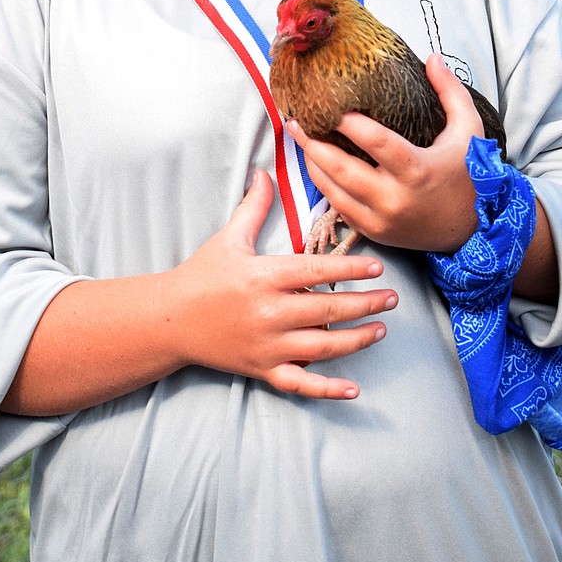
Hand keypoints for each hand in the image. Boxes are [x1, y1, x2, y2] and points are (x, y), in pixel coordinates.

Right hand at [166, 169, 397, 399]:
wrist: (169, 320)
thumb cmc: (201, 275)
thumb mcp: (228, 238)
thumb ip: (253, 207)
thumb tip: (265, 171)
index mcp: (263, 277)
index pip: (316, 272)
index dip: (349, 270)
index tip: (377, 268)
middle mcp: (268, 312)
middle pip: (327, 310)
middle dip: (365, 305)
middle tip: (392, 299)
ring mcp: (267, 345)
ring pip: (322, 347)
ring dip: (356, 340)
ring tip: (380, 329)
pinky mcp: (262, 369)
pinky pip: (300, 383)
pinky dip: (327, 389)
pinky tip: (353, 389)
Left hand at [287, 54, 480, 253]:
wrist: (473, 230)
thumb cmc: (469, 175)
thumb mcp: (469, 131)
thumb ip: (451, 92)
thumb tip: (433, 58)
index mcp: (417, 171)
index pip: (376, 143)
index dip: (351, 124)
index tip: (333, 106)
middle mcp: (395, 199)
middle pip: (342, 169)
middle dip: (314, 143)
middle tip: (295, 120)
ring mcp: (381, 220)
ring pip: (332, 190)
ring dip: (312, 163)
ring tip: (299, 138)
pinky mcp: (374, 232)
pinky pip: (339, 207)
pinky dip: (324, 185)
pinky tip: (316, 165)